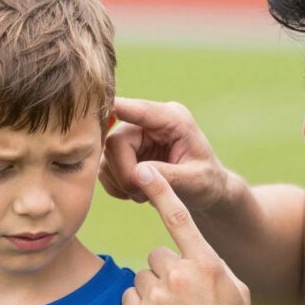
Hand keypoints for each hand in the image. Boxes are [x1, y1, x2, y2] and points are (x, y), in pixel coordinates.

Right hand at [100, 97, 229, 210]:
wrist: (205, 191)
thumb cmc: (207, 183)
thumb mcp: (195, 181)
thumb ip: (168, 176)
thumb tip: (137, 172)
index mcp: (173, 119)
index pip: (139, 110)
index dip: (117, 109)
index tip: (98, 110)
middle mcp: (149, 122)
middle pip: (115, 141)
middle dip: (125, 174)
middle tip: (142, 195)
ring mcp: (133, 135)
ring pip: (106, 157)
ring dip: (122, 182)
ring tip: (145, 195)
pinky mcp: (123, 152)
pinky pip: (104, 168)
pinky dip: (116, 186)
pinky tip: (137, 192)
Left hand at [123, 163, 256, 304]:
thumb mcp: (236, 292)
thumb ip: (211, 265)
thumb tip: (191, 253)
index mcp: (207, 264)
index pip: (179, 218)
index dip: (162, 191)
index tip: (147, 170)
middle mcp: (180, 275)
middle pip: (157, 254)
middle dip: (166, 273)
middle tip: (183, 301)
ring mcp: (157, 297)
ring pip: (143, 277)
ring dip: (153, 292)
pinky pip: (130, 298)